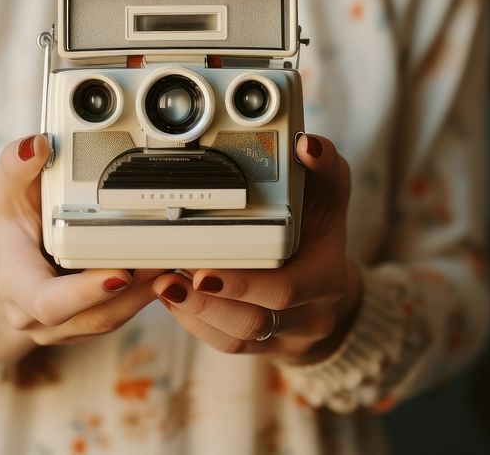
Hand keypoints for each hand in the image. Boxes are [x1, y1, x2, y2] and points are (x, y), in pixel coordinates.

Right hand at [0, 134, 160, 361]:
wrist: (12, 255)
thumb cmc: (12, 221)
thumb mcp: (5, 189)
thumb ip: (15, 166)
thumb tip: (34, 145)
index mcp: (16, 286)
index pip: (49, 303)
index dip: (86, 293)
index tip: (121, 274)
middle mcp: (37, 317)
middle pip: (94, 316)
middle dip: (133, 292)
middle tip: (165, 261)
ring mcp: (65, 327)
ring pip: (113, 319)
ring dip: (145, 295)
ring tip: (172, 262)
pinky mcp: (87, 325)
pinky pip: (120, 316)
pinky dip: (143, 295)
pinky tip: (163, 270)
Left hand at [151, 133, 362, 362]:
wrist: (327, 278)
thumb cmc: (320, 226)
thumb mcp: (329, 193)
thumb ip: (321, 166)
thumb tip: (308, 144)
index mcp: (326, 279)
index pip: (286, 292)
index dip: (243, 285)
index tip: (204, 272)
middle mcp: (309, 315)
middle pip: (252, 322)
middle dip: (205, 303)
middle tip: (165, 278)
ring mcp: (283, 336)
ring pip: (233, 338)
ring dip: (192, 313)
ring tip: (160, 284)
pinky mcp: (258, 345)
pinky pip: (223, 343)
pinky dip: (192, 322)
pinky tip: (170, 297)